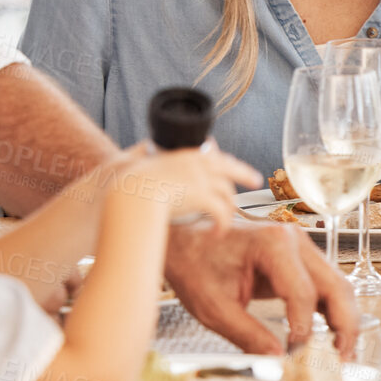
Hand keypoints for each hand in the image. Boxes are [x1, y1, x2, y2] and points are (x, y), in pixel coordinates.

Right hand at [122, 141, 261, 228]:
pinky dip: (222, 224)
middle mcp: (197, 163)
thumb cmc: (126, 182)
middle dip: (244, 173)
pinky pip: (221, 212)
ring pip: (227, 193)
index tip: (232, 165)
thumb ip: (143, 154)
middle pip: (230, 166)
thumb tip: (141, 147)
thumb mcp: (136, 160)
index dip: (225, 161)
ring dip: (228, 210)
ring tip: (224, 222)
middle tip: (255, 180)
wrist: (128, 193)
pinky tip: (216, 233)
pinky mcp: (202, 197)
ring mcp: (201, 179)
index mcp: (184, 154)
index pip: (213, 154)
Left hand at [164, 217, 359, 357]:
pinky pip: (324, 284)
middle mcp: (294, 240)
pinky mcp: (299, 257)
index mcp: (272, 244)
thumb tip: (277, 360)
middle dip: (344, 325)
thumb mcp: (214, 307)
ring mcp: (300, 246)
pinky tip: (331, 335)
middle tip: (342, 358)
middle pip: (335, 285)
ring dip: (343, 318)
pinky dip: (331, 309)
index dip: (303, 329)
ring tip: (341, 351)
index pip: (303, 293)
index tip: (296, 356)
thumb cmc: (195, 263)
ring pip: (337, 284)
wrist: (185, 239)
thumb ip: (247, 335)